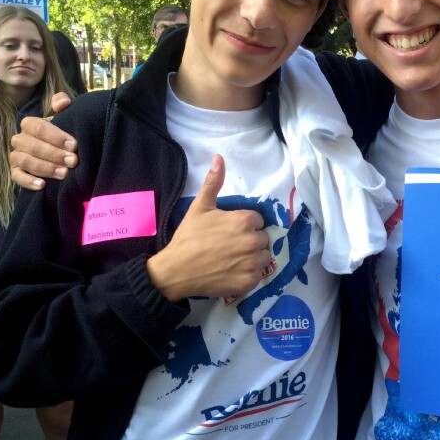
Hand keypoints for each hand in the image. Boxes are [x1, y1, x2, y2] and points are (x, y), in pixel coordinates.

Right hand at [10, 92, 76, 190]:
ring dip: (45, 168)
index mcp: (30, 124)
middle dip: (54, 154)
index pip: (38, 127)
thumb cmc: (64, 133)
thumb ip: (63, 103)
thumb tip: (61, 103)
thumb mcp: (65, 117)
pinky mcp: (15, 172)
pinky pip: (16, 177)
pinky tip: (43, 185)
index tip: (74, 145)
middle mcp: (20, 139)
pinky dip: (28, 181)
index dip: (56, 136)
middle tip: (73, 161)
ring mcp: (16, 157)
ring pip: (25, 161)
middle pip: (33, 146)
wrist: (61, 151)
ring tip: (64, 173)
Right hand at [146, 155, 271, 300]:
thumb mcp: (200, 206)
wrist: (176, 270)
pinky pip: (259, 274)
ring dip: (253, 257)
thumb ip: (213, 182)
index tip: (229, 231)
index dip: (244, 225)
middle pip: (262, 238)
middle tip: (229, 246)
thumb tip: (219, 158)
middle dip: (250, 240)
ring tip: (232, 259)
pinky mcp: (250, 281)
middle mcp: (253, 241)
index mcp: (244, 221)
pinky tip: (233, 271)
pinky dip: (249, 274)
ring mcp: (253, 263)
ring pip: (263, 256)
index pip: (257, 220)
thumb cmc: (189, 237)